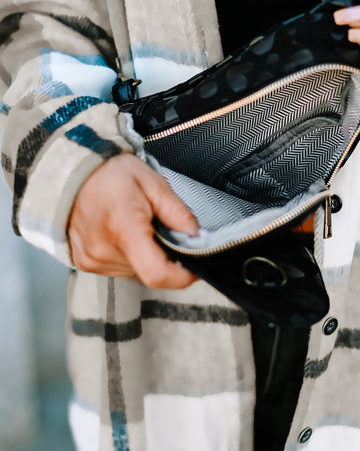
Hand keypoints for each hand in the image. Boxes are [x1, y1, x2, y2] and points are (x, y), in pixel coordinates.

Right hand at [68, 153, 197, 287]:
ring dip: (145, 255)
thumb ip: (177, 212)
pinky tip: (121, 233)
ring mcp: (92, 259)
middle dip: (163, 255)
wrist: (71, 173)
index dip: (182, 276)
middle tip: (158, 228)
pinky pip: (119, 268)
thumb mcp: (152, 182)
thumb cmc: (111, 174)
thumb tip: (197, 236)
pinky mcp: (85, 263)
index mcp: (123, 227)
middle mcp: (104, 249)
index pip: (157, 273)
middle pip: (149, 271)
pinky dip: (128, 255)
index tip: (193, 267)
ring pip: (136, 271)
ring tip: (136, 226)